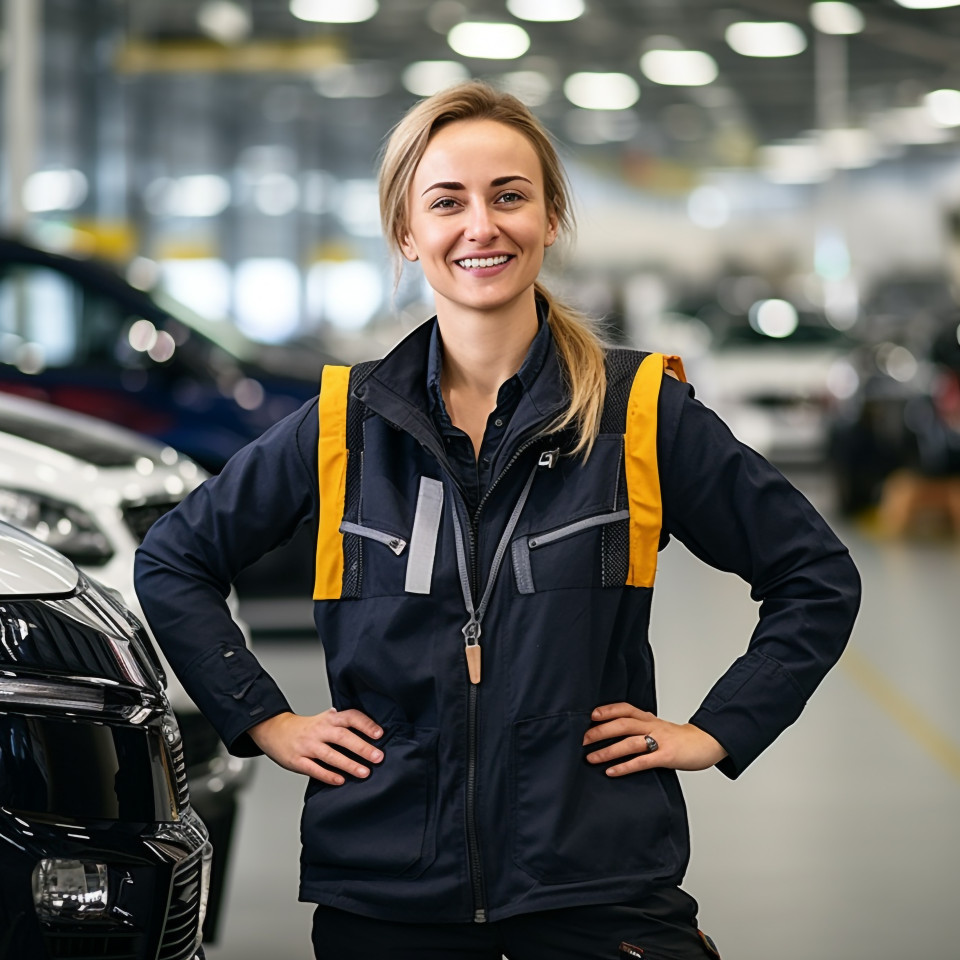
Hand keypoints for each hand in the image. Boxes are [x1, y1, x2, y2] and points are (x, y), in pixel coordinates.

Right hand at [248, 708, 383, 785]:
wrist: (274, 730)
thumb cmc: (305, 727)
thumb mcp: (324, 719)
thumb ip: (343, 723)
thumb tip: (370, 728)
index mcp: (328, 718)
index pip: (350, 717)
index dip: (366, 724)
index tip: (380, 734)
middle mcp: (319, 730)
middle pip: (343, 737)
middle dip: (362, 747)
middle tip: (378, 757)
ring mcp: (308, 746)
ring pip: (330, 755)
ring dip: (348, 764)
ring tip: (364, 772)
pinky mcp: (297, 760)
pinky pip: (314, 769)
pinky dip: (328, 775)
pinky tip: (341, 780)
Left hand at [582, 703, 726, 776]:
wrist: (705, 743)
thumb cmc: (678, 738)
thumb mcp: (657, 727)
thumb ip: (638, 728)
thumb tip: (613, 733)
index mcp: (648, 718)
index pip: (625, 708)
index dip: (607, 710)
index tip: (589, 715)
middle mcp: (652, 726)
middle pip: (622, 723)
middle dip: (600, 731)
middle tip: (582, 739)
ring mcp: (659, 740)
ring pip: (629, 742)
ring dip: (608, 750)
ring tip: (591, 758)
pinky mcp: (666, 756)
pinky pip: (642, 761)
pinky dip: (625, 766)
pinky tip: (612, 771)